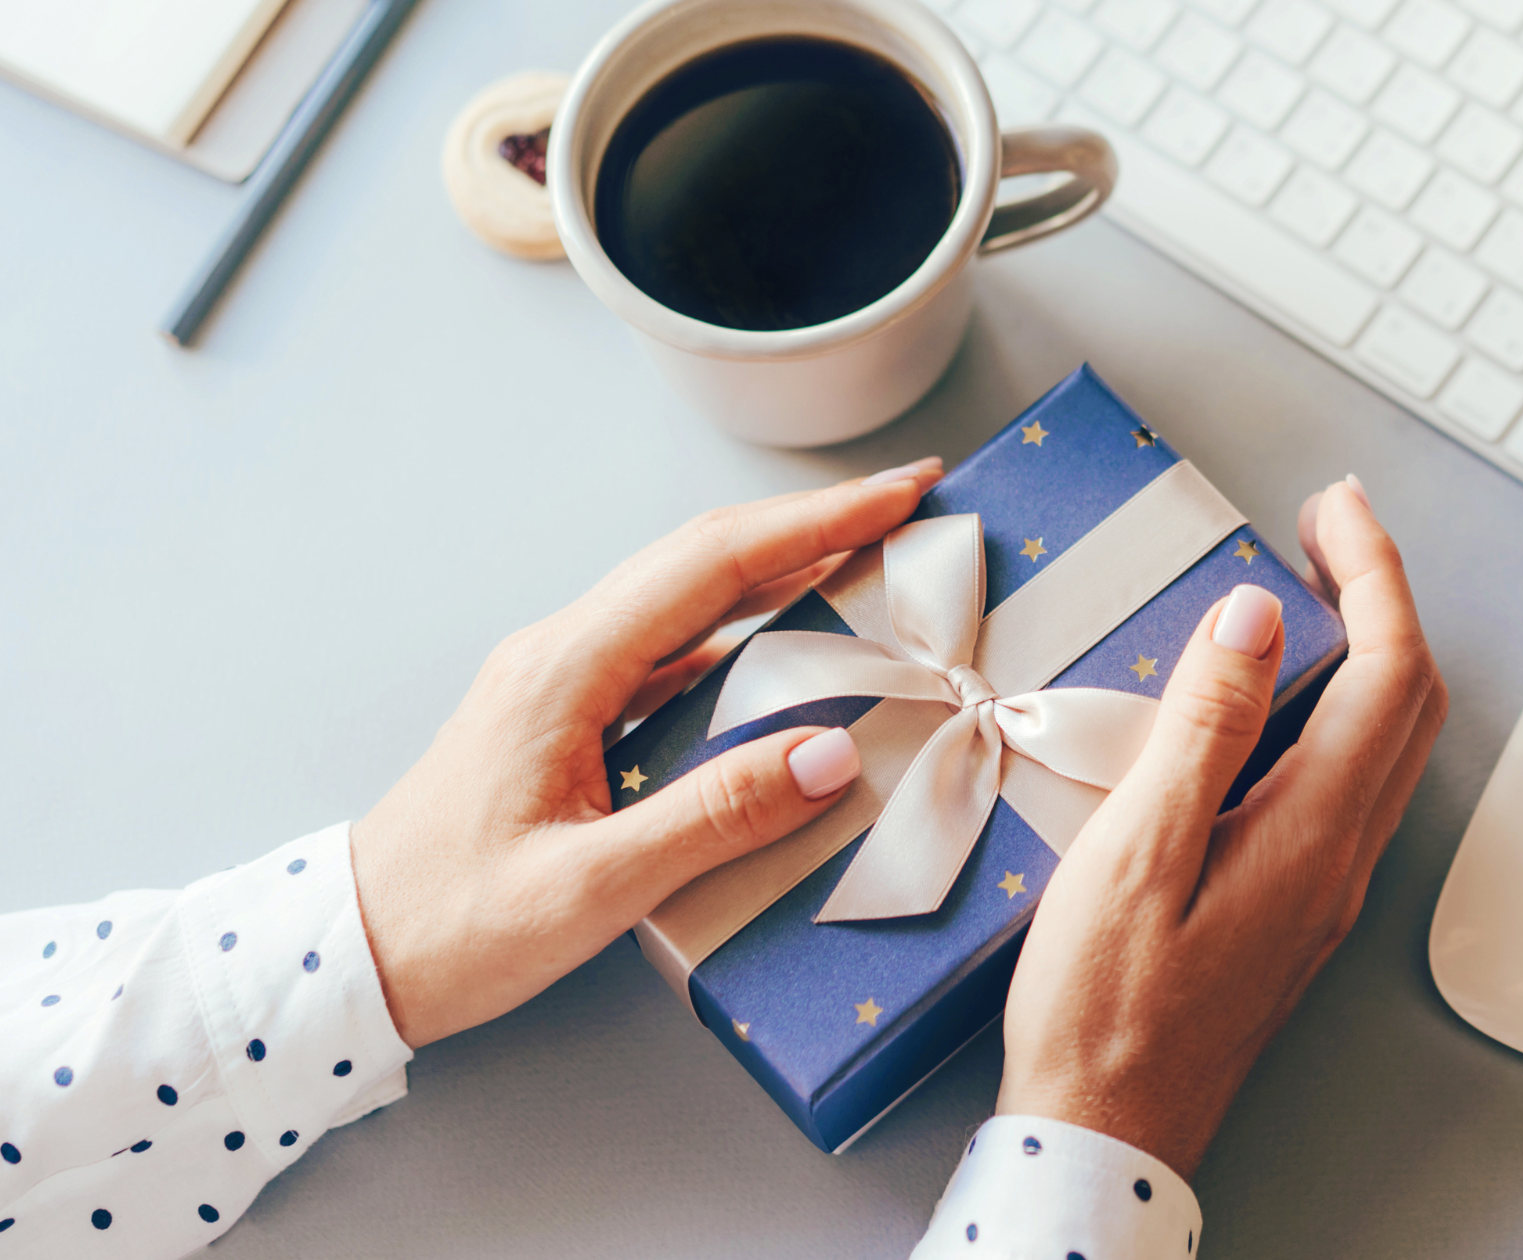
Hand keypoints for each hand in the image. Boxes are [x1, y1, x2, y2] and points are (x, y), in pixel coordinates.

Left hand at [349, 459, 943, 1046]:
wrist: (350, 957)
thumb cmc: (453, 926)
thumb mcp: (591, 888)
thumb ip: (715, 817)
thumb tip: (830, 752)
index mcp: (566, 670)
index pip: (713, 565)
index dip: (817, 522)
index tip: (900, 494)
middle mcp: (562, 653)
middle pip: (705, 557)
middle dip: (815, 521)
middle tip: (908, 503)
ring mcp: (561, 680)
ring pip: (690, 596)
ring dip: (783, 565)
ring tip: (870, 557)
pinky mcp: (567, 716)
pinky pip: (673, 647)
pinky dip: (746, 627)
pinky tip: (790, 643)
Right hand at [997, 477, 1445, 1177]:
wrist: (1107, 1132)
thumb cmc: (1102, 1010)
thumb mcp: (1136, 854)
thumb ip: (1204, 729)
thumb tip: (1255, 617)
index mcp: (1312, 834)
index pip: (1389, 671)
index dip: (1374, 573)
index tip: (1333, 508)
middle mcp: (1341, 858)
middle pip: (1410, 701)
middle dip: (1384, 596)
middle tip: (1326, 528)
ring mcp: (1324, 889)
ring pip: (1388, 743)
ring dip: (1368, 651)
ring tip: (1307, 591)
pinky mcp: (1295, 909)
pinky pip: (1349, 783)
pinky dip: (1336, 709)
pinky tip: (1274, 700)